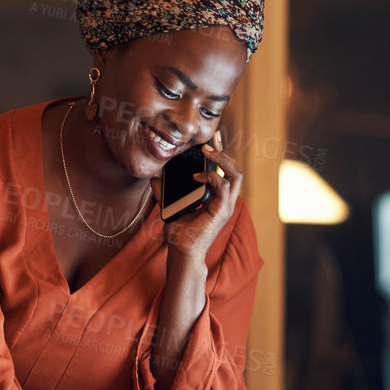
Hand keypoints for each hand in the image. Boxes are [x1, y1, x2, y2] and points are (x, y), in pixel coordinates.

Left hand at [159, 128, 242, 262]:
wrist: (181, 251)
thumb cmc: (179, 233)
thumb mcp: (170, 205)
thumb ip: (164, 192)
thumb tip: (154, 178)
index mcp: (217, 196)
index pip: (225, 169)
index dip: (221, 151)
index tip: (212, 137)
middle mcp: (225, 199)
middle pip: (235, 168)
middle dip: (224, 150)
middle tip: (210, 139)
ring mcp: (226, 205)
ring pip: (236, 175)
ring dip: (223, 160)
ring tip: (208, 151)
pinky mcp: (221, 211)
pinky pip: (224, 187)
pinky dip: (213, 177)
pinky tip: (199, 175)